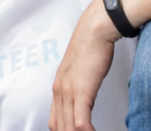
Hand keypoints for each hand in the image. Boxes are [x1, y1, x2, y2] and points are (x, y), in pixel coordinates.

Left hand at [49, 0, 120, 130]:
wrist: (95, 30)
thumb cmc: (92, 46)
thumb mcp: (80, 69)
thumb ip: (79, 84)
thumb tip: (85, 95)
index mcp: (59, 87)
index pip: (55, 121)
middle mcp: (59, 91)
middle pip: (59, 127)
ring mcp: (68, 92)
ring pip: (68, 128)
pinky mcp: (81, 91)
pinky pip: (80, 122)